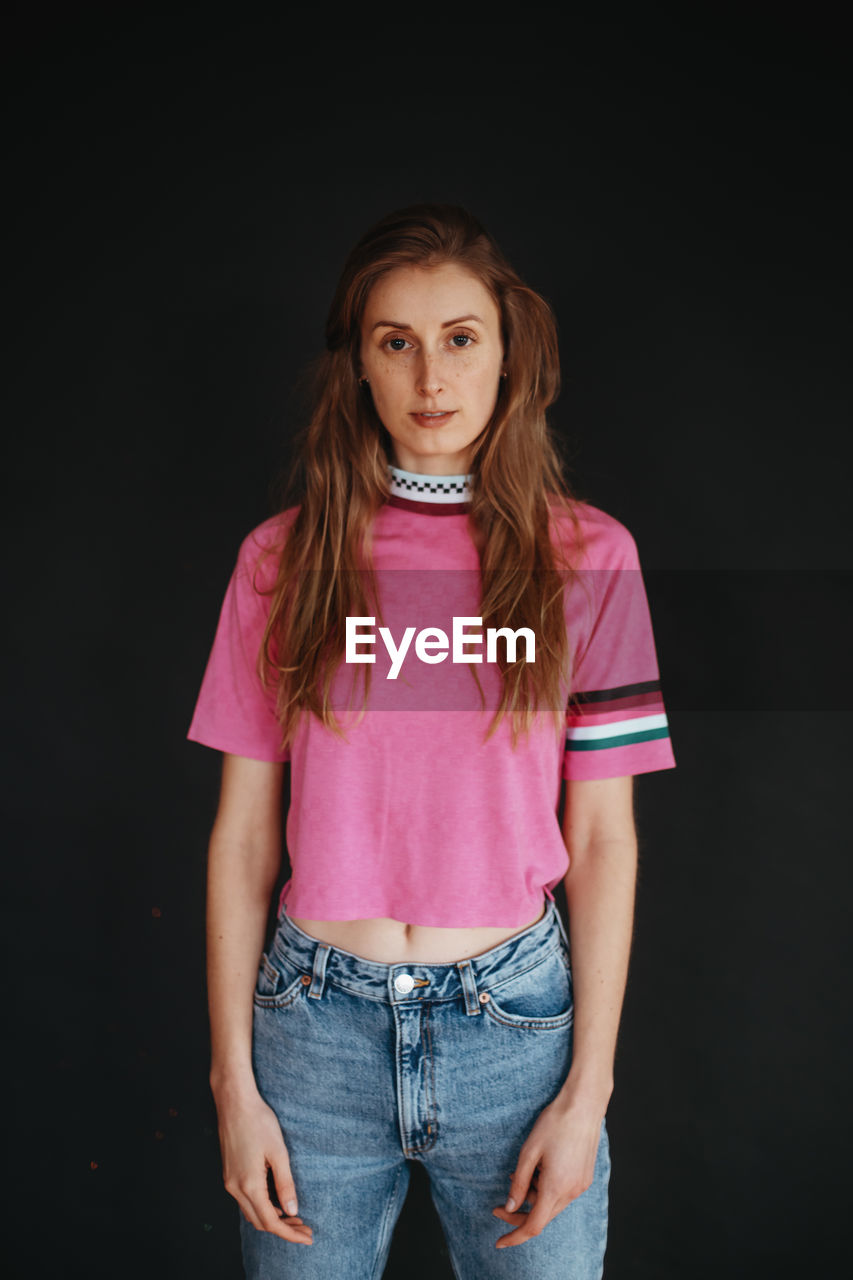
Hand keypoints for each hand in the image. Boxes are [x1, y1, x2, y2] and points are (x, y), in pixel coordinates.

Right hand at [215, 1085, 313, 1245]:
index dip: (290, 1234)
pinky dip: (262, 1207)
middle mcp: (235, 1188)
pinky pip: (245, 1201)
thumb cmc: (259, 1122)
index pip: (271, 1222)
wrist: (234, 1103)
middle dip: (283, 1229)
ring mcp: (229, 1182)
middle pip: (260, 1222)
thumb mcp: (279, 1152)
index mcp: (249, 1185)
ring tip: (294, 1218)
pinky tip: (276, 1202)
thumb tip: (292, 1211)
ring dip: (272, 1219)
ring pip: (251, 1213)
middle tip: (305, 1228)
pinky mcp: (229, 1174)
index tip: (308, 1238)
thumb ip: (285, 1184)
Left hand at [492, 1098, 603, 1249]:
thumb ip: (519, 1183)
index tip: (498, 1242)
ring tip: (522, 1173)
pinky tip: (539, 1170)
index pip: (533, 1226)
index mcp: (556, 1187)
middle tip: (498, 1205)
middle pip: (541, 1217)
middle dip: (519, 1214)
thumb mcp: (529, 1152)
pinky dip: (546, 1189)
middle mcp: (571, 1192)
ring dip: (533, 1197)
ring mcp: (580, 1186)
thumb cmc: (555, 1123)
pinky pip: (562, 1194)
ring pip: (551, 1205)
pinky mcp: (584, 1178)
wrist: (584, 1105)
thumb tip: (510, 1207)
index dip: (514, 1236)